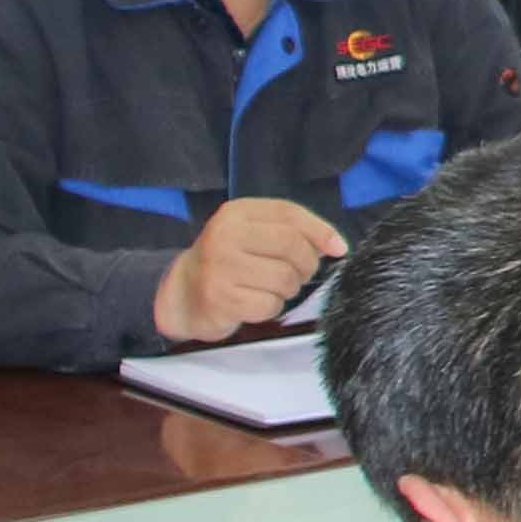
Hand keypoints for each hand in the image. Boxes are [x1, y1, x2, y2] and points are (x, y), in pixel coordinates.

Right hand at [153, 196, 348, 346]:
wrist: (182, 293)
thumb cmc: (229, 261)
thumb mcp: (254, 234)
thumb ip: (294, 231)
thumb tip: (337, 246)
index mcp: (237, 213)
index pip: (290, 214)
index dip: (320, 231)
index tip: (338, 249)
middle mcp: (225, 235)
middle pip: (292, 246)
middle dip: (306, 264)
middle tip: (298, 274)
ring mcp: (220, 267)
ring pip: (284, 278)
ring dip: (288, 289)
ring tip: (271, 288)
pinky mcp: (220, 298)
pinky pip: (269, 305)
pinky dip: (271, 308)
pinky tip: (256, 302)